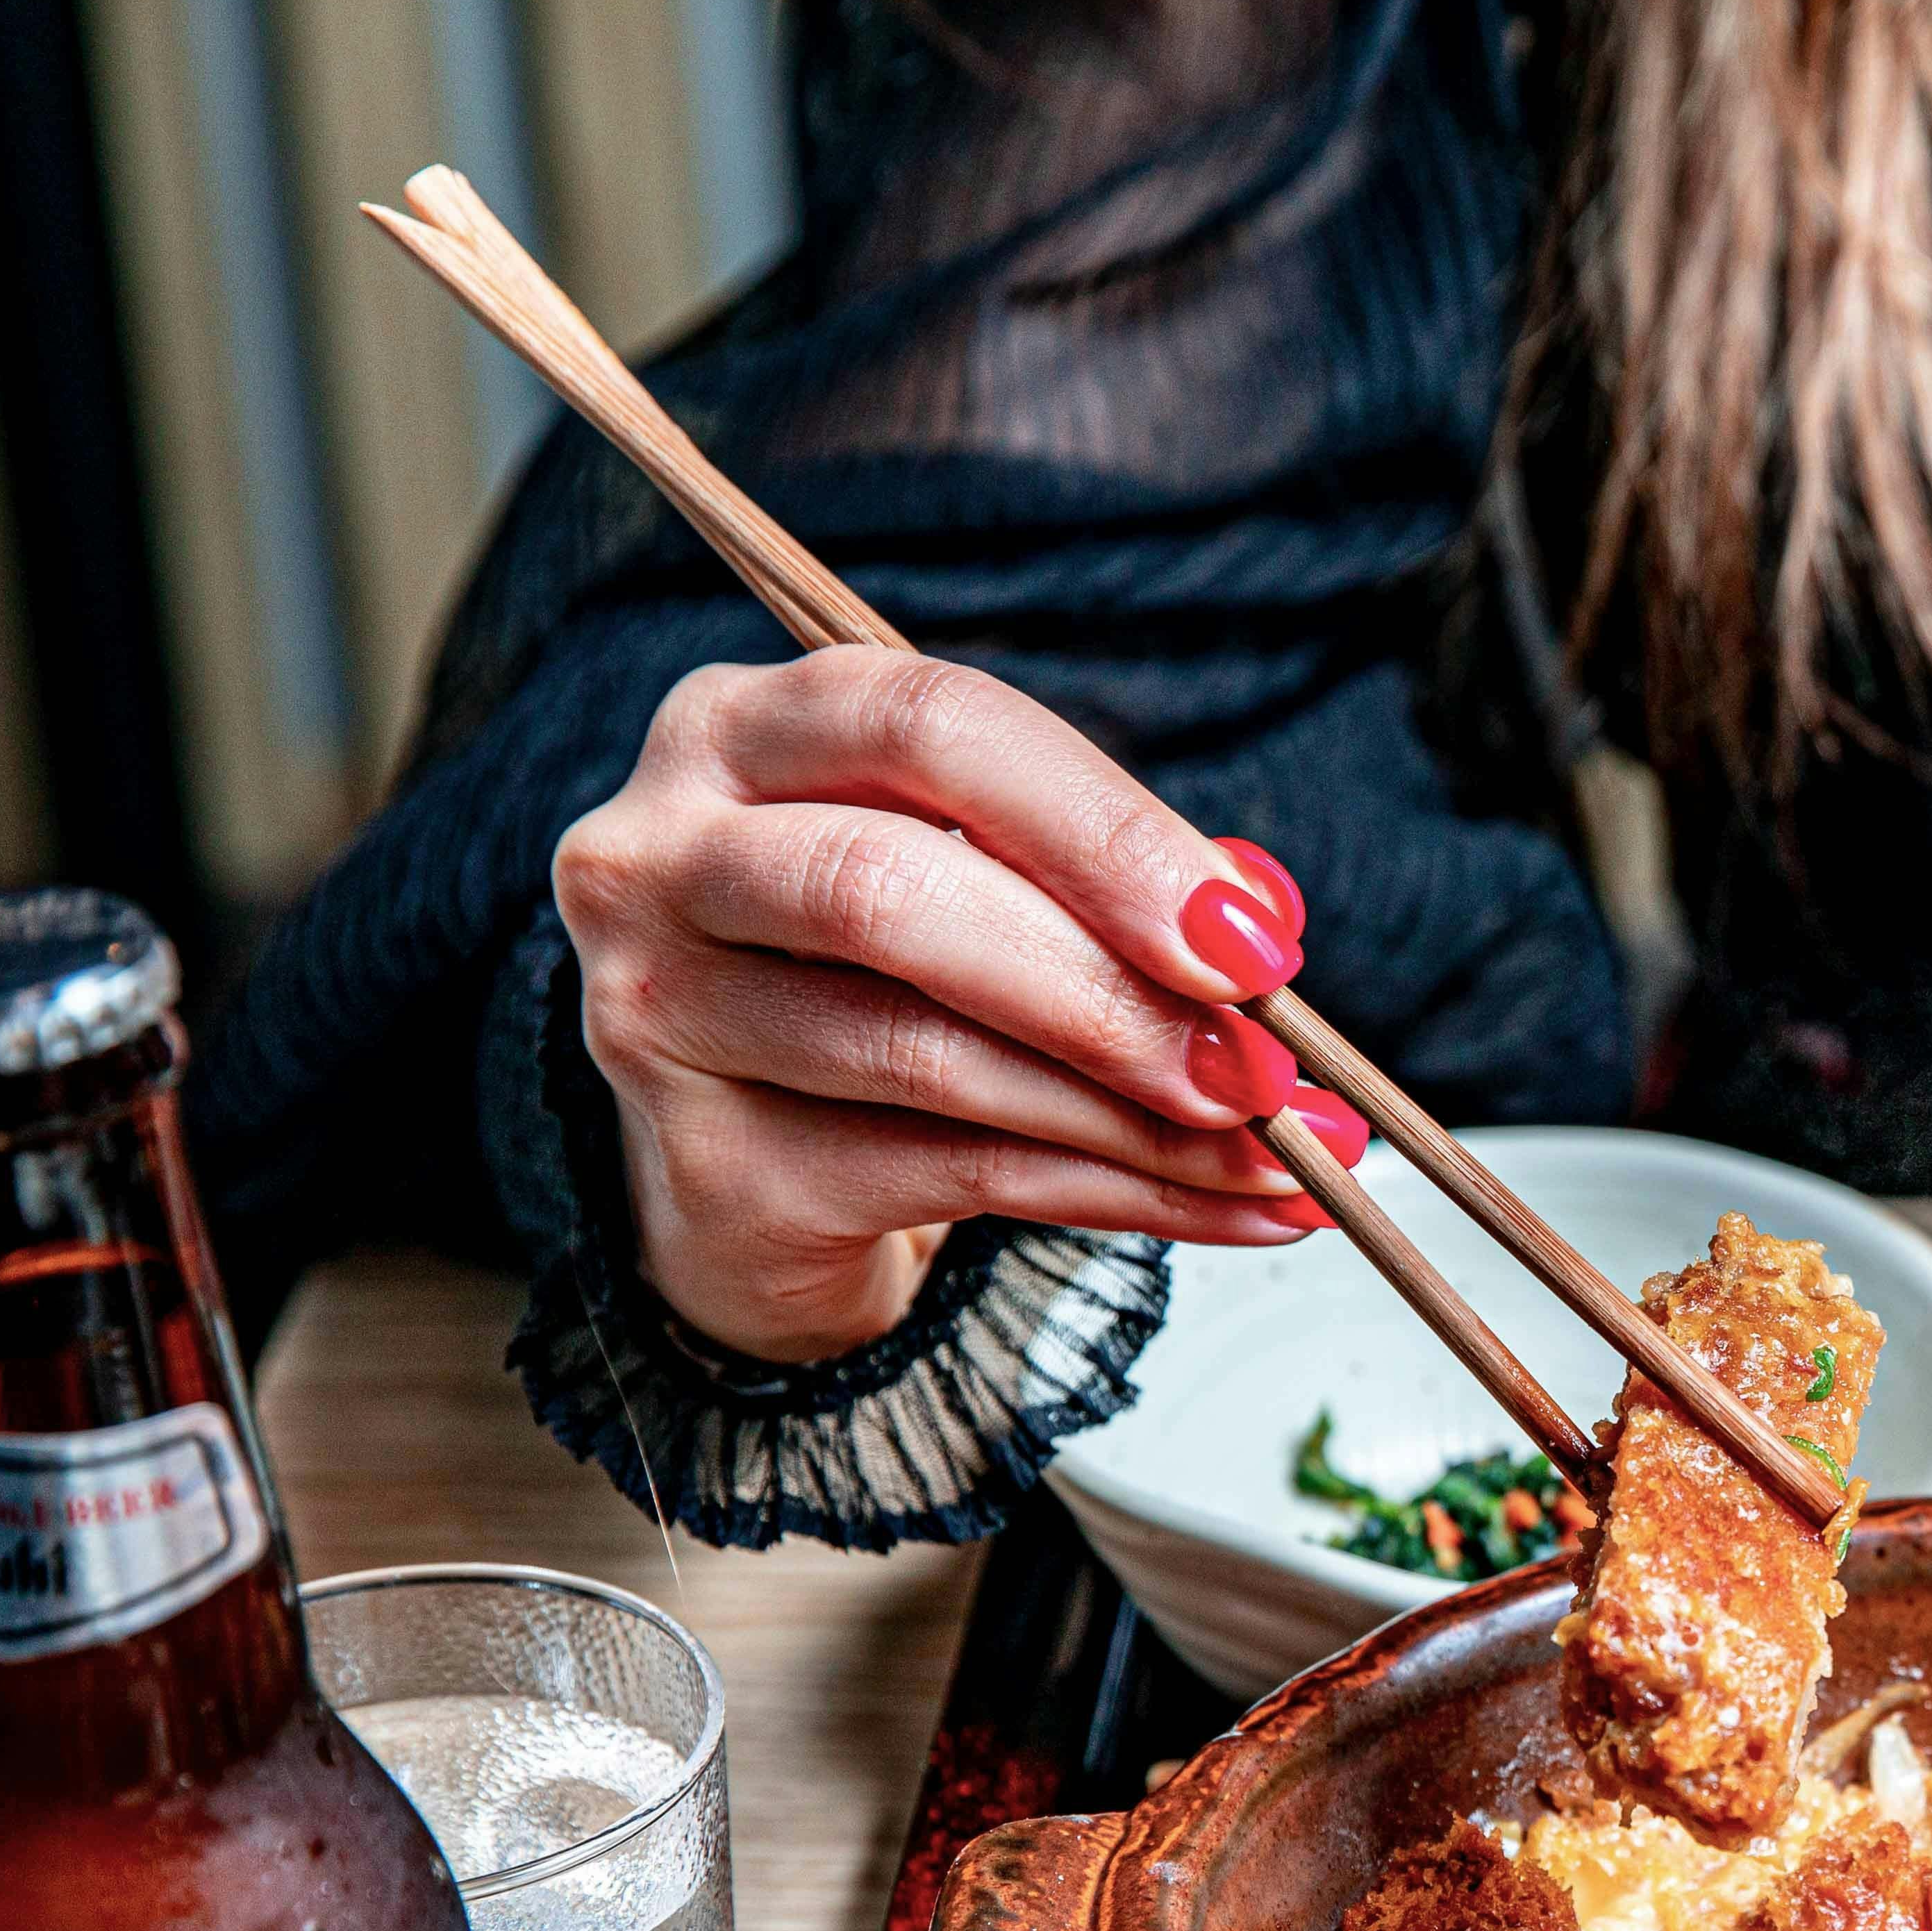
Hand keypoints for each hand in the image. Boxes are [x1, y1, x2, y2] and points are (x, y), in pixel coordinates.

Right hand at [552, 647, 1358, 1363]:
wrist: (758, 1165)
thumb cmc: (888, 975)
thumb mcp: (985, 880)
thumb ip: (1106, 880)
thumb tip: (1258, 924)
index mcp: (740, 728)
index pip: (931, 728)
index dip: (1105, 831)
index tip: (1247, 937)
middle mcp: (660, 853)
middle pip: (892, 891)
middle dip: (1105, 988)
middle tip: (1256, 1064)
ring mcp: (658, 1016)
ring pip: (921, 1053)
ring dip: (1131, 1115)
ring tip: (1273, 1149)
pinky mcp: (708, 1169)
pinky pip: (948, 1175)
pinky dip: (1115, 1194)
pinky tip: (1226, 1203)